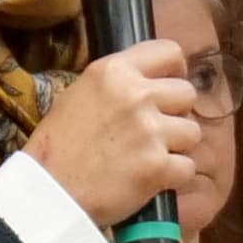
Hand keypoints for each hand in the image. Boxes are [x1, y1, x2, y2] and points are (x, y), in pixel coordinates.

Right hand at [26, 41, 201, 231]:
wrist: (49, 191)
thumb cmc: (59, 145)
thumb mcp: (79, 94)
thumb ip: (118, 84)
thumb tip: (152, 82)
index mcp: (113, 71)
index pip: (169, 51)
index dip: (175, 71)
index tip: (168, 88)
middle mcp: (135, 95)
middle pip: (188, 93)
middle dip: (177, 113)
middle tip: (156, 131)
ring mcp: (149, 131)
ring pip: (193, 132)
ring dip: (177, 147)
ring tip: (149, 156)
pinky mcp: (158, 166)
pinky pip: (188, 167)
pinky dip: (174, 177)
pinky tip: (151, 179)